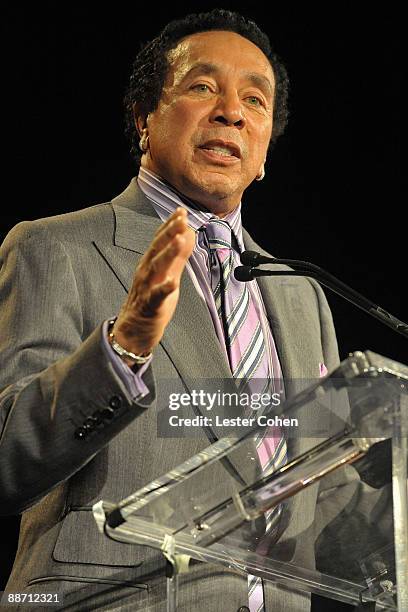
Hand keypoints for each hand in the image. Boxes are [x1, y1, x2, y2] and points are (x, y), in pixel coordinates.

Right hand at [112, 208, 194, 357]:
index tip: (181, 210)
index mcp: (150, 263)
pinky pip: (157, 295)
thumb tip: (188, 235)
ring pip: (157, 268)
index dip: (170, 225)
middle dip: (170, 232)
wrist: (134, 329)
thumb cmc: (151, 301)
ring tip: (180, 240)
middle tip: (182, 218)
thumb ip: (178, 256)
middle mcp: (146, 272)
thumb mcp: (167, 275)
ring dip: (168, 253)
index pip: (160, 240)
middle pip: (157, 248)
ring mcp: (146, 288)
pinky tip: (173, 281)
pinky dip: (165, 288)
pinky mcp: (149, 305)